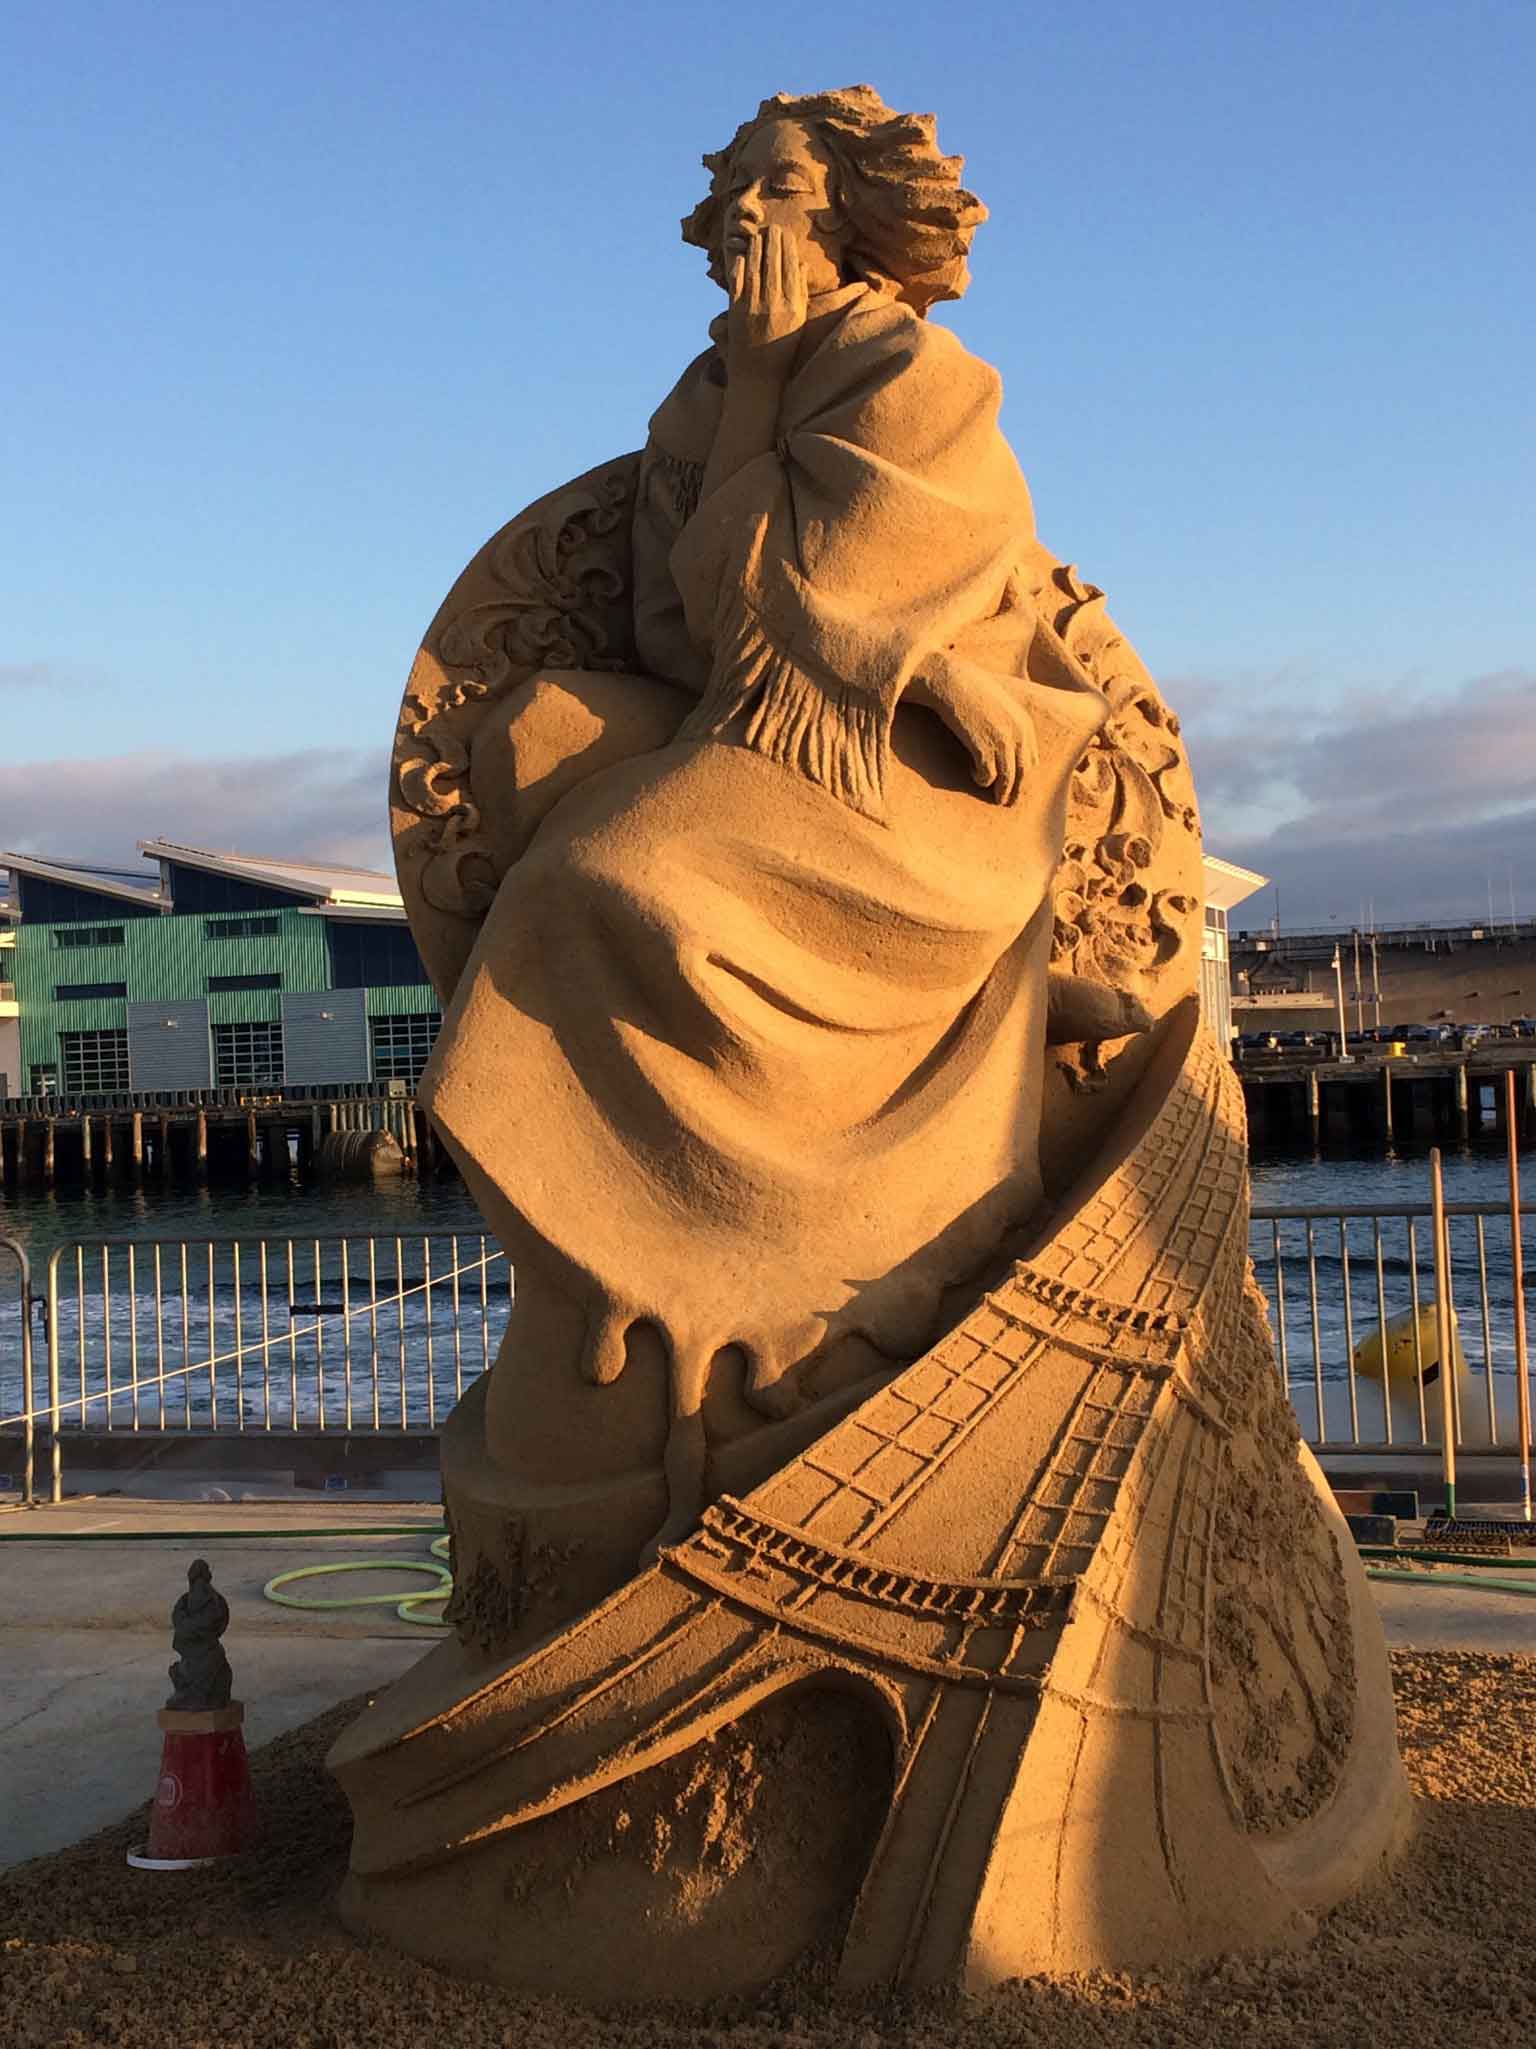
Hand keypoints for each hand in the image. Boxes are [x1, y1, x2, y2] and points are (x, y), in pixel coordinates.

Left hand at [726, 224, 807, 384]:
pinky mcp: (736, 311)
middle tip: (773, 227)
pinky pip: (737, 282)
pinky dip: (739, 267)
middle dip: (773, 242)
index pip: (791, 268)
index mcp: (793, 306)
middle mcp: (774, 304)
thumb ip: (800, 291)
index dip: (788, 248)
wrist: (758, 377)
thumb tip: (802, 264)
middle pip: (773, 264)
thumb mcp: (798, 321)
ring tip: (759, 236)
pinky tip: (742, 255)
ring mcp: (753, 307)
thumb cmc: (782, 349)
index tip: (787, 233)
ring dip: (756, 249)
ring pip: (755, 268)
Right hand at [912, 650, 1036, 806]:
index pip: (1031, 761)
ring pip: (1007, 779)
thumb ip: (1009, 725)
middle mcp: (1019, 734)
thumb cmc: (971, 691)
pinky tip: (971, 773)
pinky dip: (981, 779)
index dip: (1023, 777)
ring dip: (999, 792)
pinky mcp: (984, 747)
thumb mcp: (999, 706)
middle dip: (1015, 790)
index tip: (1014, 787)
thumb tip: (1007, 752)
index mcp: (1025, 724)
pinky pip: (987, 776)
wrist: (952, 681)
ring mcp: (1003, 742)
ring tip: (993, 798)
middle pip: (1023, 773)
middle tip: (1005, 802)